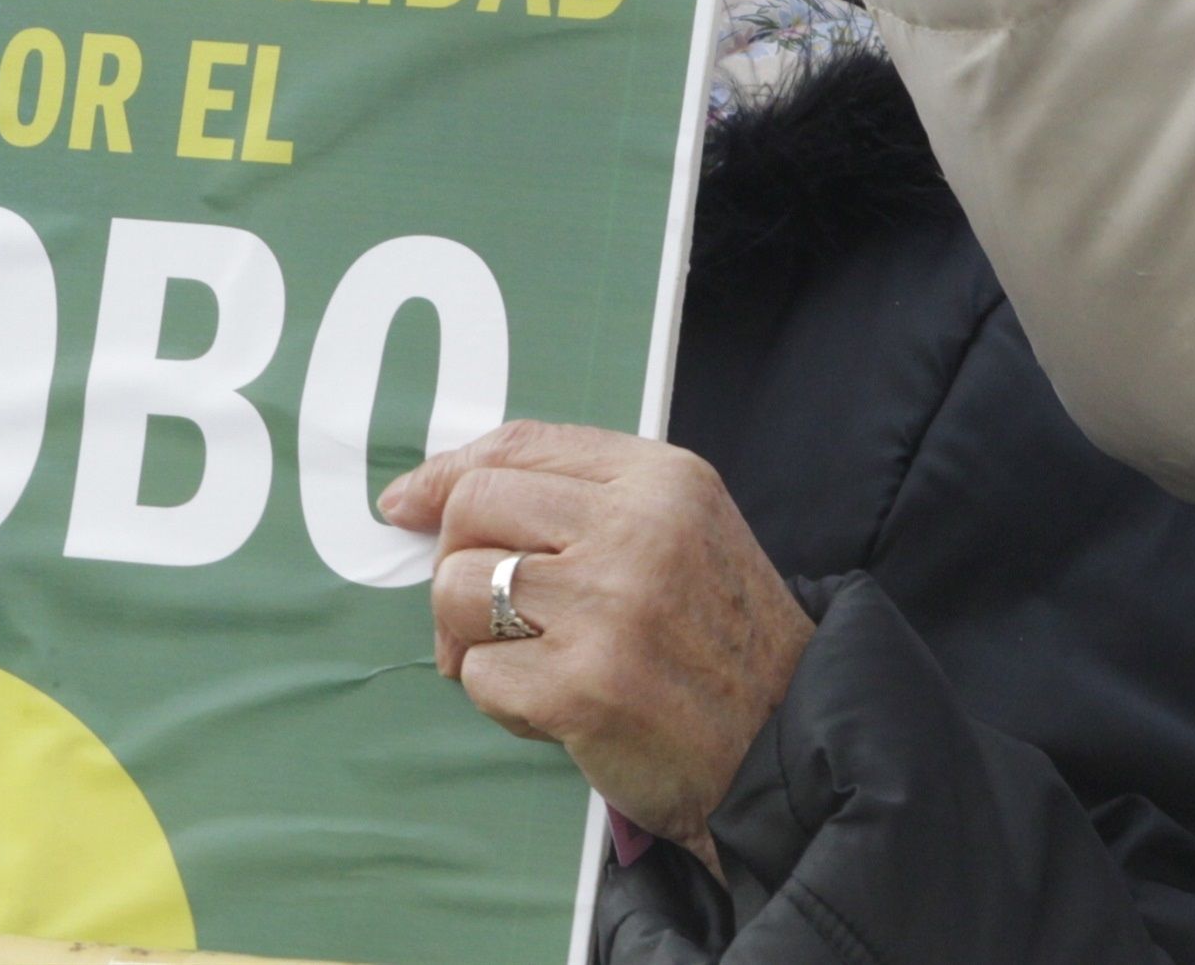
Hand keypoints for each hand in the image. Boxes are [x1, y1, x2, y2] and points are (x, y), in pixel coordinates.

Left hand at [380, 421, 813, 865]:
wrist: (787, 747)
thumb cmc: (716, 638)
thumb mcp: (676, 529)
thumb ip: (575, 496)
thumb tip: (426, 494)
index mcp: (659, 480)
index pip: (516, 447)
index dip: (445, 474)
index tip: (407, 502)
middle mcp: (635, 531)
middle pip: (470, 511)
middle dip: (458, 563)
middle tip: (488, 612)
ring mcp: (608, 609)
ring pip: (458, 590)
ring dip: (473, 636)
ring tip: (530, 661)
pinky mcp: (583, 688)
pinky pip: (478, 674)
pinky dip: (501, 698)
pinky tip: (556, 706)